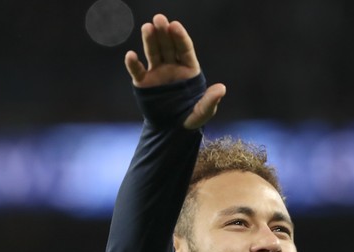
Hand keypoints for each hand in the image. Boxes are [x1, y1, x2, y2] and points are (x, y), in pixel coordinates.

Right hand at [124, 14, 225, 128]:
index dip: (180, 37)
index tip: (175, 25)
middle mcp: (172, 67)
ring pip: (153, 53)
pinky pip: (137, 71)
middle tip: (159, 19)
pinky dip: (133, 63)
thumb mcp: (202, 112)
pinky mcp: (144, 83)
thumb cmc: (190, 119)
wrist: (171, 131)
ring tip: (148, 27)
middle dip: (164, 32)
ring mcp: (157, 73)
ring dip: (150, 40)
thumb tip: (222, 89)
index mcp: (188, 70)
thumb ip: (210, 101)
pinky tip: (131, 55)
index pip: (184, 49)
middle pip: (168, 46)